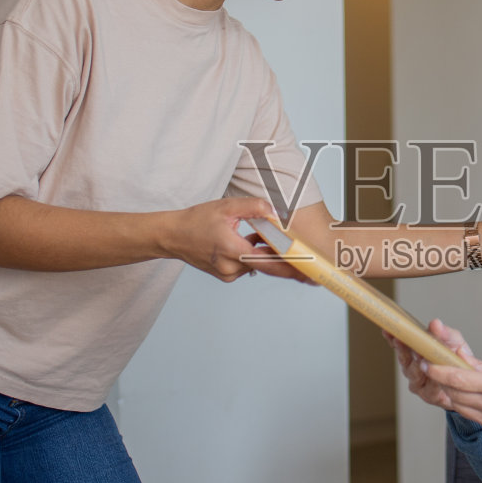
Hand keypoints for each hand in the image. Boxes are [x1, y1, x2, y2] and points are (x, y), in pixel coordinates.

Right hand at [163, 197, 309, 283]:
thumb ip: (254, 207)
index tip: (309, 269)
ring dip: (266, 254)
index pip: (269, 261)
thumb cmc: (196, 220)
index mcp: (232, 249)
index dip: (291, 266)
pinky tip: (250, 242)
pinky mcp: (225, 275)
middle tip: (309, 270)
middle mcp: (230, 267)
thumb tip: (276, 214)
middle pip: (267, 267)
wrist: (172, 236)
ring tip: (264, 237)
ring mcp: (227, 274)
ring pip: (257, 265)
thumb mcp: (226, 207)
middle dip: (288, 266)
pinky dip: (253, 256)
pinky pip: (247, 266)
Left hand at [386, 319, 481, 439]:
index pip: (460, 378)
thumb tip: (459, 356)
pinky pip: (470, 415)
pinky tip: (461, 395)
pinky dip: (462, 404)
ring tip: (443, 379)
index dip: (439, 371)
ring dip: (449, 393)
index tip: (427, 362)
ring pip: (459, 406)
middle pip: (454, 393)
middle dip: (440, 380)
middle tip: (429, 367)